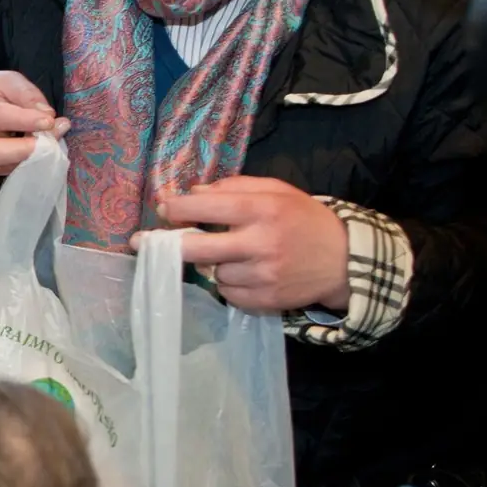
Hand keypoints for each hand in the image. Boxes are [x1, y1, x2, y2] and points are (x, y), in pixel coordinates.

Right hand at [0, 71, 67, 175]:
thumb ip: (28, 95)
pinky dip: (22, 164)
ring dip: (27, 158)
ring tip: (49, 144)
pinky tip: (36, 151)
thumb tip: (47, 116)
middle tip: (49, 142)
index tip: (49, 122)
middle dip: (24, 150)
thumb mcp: (8, 81)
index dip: (23, 121)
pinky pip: (1, 171)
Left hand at [150, 176, 348, 313]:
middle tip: (142, 243)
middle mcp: (261, 243)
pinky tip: (244, 273)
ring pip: (211, 272)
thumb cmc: (303, 219)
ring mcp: (263, 275)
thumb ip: (233, 187)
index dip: (177, 208)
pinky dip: (228, 284)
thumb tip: (191, 193)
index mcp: (262, 210)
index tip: (162, 209)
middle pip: (197, 249)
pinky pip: (227, 293)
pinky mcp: (266, 300)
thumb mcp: (276, 191)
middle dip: (167, 245)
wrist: (345, 260)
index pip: (207, 207)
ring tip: (231, 255)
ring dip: (211, 264)